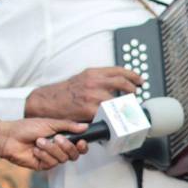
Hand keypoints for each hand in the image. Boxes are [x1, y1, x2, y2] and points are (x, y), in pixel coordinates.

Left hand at [0, 119, 88, 170]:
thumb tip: (85, 126)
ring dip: (51, 149)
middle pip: (74, 155)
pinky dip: (44, 155)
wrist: (9, 137)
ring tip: (39, 141)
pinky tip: (35, 150)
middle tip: (57, 138)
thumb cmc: (27, 128)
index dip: (82, 146)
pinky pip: (51, 163)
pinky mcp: (42, 165)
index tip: (80, 142)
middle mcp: (58, 149)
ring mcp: (51, 158)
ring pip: (62, 159)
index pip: (79, 146)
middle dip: (66, 147)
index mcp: (62, 138)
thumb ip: (68, 126)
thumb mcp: (50, 123)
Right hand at [25, 67, 141, 120]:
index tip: (140, 80)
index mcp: (93, 73)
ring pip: (117, 100)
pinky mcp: (89, 110)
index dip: (133, 75)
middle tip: (136, 94)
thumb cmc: (66, 91)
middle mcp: (94, 82)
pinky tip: (115, 117)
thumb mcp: (84, 78)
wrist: (48, 101)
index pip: (119, 71)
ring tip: (127, 107)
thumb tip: (118, 84)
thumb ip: (100, 79)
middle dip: (133, 89)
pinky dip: (112, 116)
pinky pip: (107, 113)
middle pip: (122, 83)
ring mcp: (92, 96)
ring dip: (125, 105)